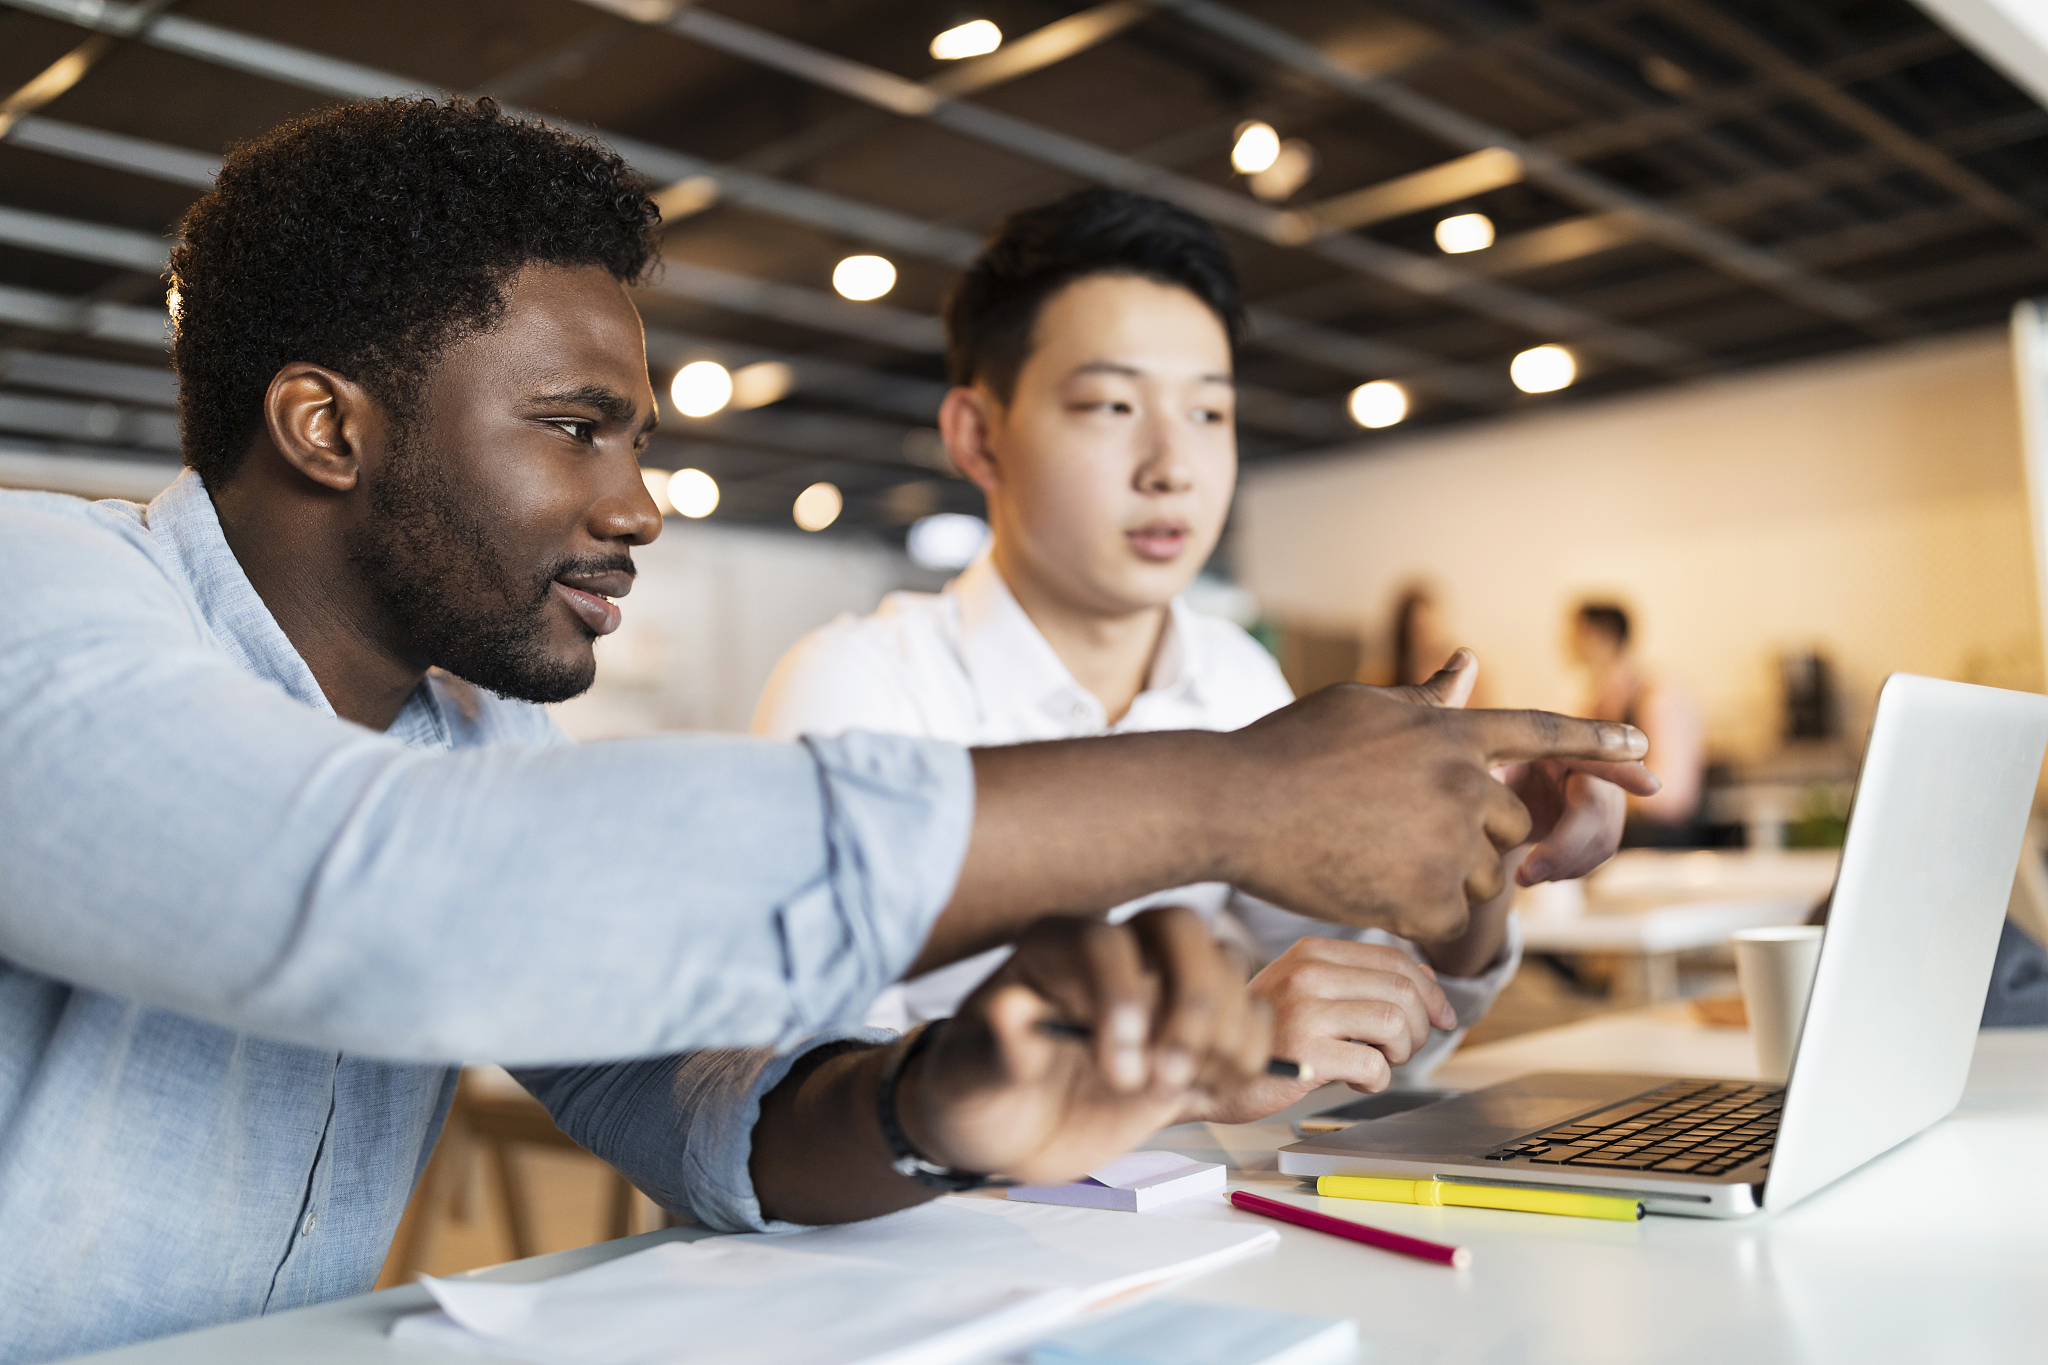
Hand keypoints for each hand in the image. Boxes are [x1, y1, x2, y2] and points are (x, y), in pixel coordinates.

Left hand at [899, 907, 1269, 1184]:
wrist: (1006, 1129)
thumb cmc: (976, 1092)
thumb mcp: (967, 1081)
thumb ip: (997, 1049)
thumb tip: (1009, 1010)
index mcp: (1053, 949)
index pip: (1105, 943)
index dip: (1121, 997)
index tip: (1116, 1070)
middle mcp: (1116, 957)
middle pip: (1183, 931)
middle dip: (1193, 1001)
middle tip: (1167, 1076)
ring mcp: (1160, 991)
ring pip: (1227, 969)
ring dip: (1226, 1035)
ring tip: (1181, 1091)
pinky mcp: (1194, 1035)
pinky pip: (1250, 1019)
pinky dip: (1248, 1057)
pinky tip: (1205, 1094)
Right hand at [1192, 937, 1454, 1123]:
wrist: (1201, 1071)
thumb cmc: (1260, 1035)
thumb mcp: (1304, 991)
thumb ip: (1355, 981)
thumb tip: (1427, 979)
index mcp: (1310, 952)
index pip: (1393, 958)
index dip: (1430, 989)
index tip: (1442, 1017)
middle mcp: (1307, 972)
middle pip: (1401, 989)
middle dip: (1419, 1026)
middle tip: (1405, 1049)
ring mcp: (1305, 1009)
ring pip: (1394, 1022)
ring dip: (1401, 1051)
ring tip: (1380, 1062)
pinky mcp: (1306, 1051)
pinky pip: (1374, 1064)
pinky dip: (1377, 1078)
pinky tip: (1355, 1078)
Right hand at [1215, 678, 1648, 941]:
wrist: (1236, 808)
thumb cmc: (1286, 751)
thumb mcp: (1361, 707)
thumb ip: (1426, 699)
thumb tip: (1468, 664)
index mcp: (1451, 732)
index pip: (1543, 732)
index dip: (1598, 743)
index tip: (1643, 755)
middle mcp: (1463, 783)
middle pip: (1509, 824)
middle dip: (1470, 835)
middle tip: (1395, 833)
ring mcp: (1449, 843)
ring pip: (1483, 877)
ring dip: (1442, 878)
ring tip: (1372, 856)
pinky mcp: (1429, 899)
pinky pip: (1449, 918)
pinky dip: (1415, 914)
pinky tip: (1366, 887)